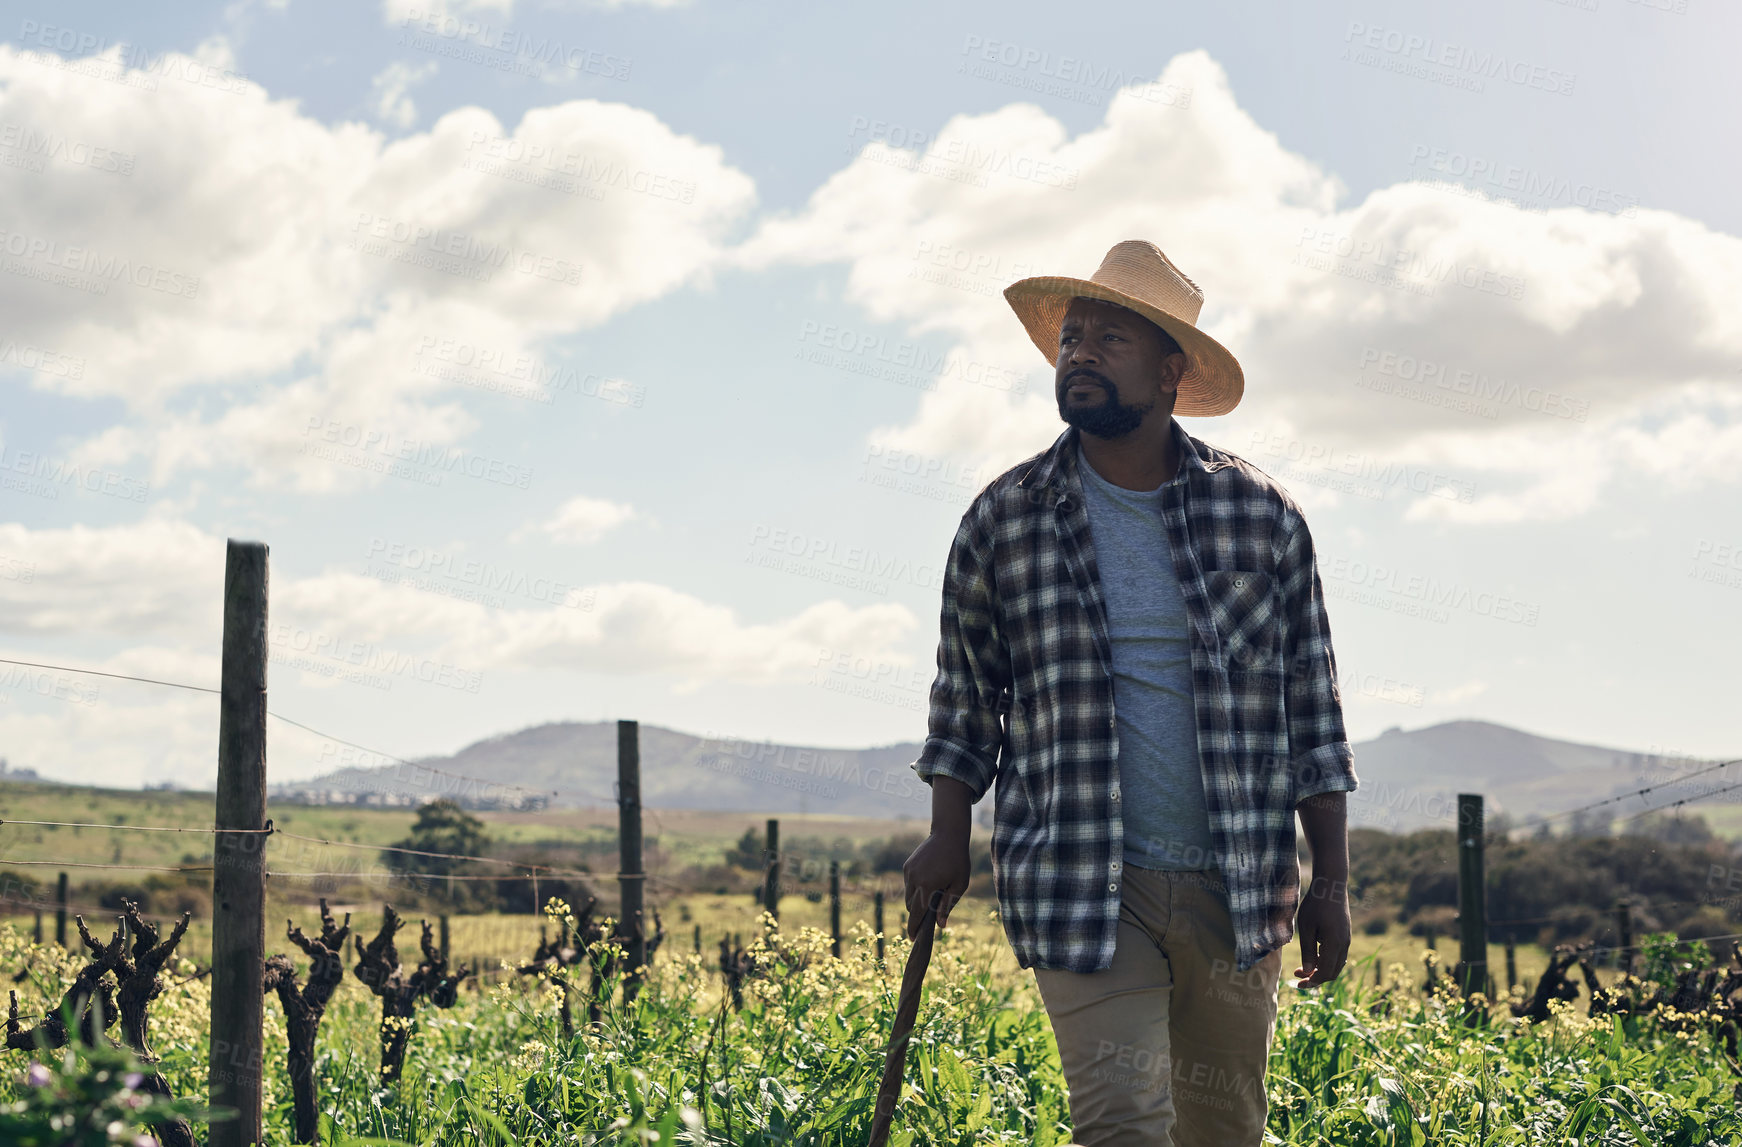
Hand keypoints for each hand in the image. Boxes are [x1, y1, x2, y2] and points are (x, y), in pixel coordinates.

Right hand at [901, 828, 969, 939]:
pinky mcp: (907, 865)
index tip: (913, 939)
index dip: (914, 928)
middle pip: (911, 906)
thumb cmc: (958, 861)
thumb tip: (940, 925)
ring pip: (908, 895)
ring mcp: (909, 871)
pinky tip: (930, 881)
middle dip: (918, 913)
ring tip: (933, 895)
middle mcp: (913, 879)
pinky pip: (909, 883)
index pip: (916, 913)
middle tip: (930, 916)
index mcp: (926, 886)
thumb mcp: (959, 885)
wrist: (948, 834)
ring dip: (917, 900)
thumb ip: (947, 905)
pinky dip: (916, 888)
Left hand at [1292, 874, 1349, 988]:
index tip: (1298, 984)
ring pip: (1336, 964)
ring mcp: (1346, 940)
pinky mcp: (1345, 935)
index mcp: (1335, 944)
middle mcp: (1344, 945)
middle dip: (1316, 978)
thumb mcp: (1306, 928)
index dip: (1312, 981)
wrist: (1331, 886)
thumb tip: (1307, 972)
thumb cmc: (1315, 905)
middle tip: (1297, 977)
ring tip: (1302, 968)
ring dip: (1320, 969)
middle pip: (1332, 972)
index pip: (1325, 972)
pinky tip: (1313, 956)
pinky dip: (1326, 960)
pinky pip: (1337, 955)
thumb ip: (1307, 951)